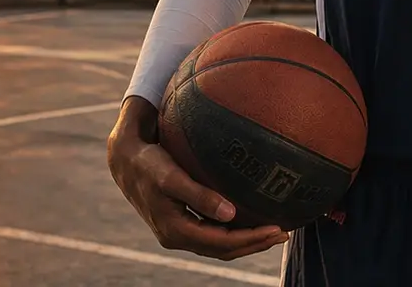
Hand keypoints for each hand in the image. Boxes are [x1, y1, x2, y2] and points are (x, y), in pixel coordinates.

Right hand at [107, 97, 287, 260]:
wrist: (126, 161)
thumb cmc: (150, 164)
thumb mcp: (172, 177)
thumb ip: (199, 195)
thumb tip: (231, 213)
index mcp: (176, 230)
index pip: (221, 243)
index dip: (250, 240)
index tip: (277, 228)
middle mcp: (178, 236)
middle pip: (223, 249)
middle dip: (255, 244)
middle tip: (284, 232)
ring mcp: (180, 232)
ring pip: (219, 245)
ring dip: (247, 241)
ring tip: (274, 230)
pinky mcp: (182, 222)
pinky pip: (213, 234)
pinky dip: (234, 231)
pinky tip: (250, 219)